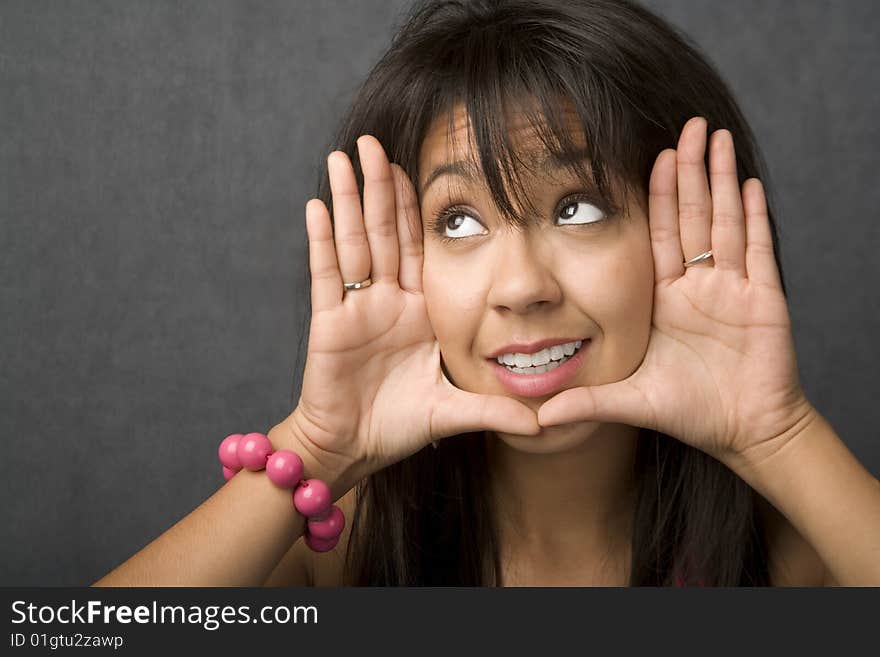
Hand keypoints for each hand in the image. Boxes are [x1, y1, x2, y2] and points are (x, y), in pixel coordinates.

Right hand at [275, 135, 539, 488]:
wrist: (352, 449)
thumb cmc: (398, 427)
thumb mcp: (453, 411)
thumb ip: (494, 410)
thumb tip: (545, 423)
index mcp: (421, 311)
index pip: (422, 247)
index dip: (420, 207)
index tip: (421, 166)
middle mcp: (389, 301)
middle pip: (386, 232)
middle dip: (382, 187)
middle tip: (376, 141)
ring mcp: (357, 308)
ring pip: (354, 241)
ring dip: (349, 199)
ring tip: (343, 157)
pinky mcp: (330, 322)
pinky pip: (325, 274)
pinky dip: (321, 240)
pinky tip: (317, 206)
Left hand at [537, 117, 815, 468]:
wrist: (745, 432)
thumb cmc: (690, 413)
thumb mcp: (629, 401)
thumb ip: (585, 402)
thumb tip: (535, 419)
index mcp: (663, 299)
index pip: (657, 235)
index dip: (656, 196)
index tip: (650, 157)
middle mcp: (696, 286)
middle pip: (691, 216)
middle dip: (689, 171)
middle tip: (687, 126)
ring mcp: (732, 289)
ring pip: (724, 221)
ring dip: (720, 179)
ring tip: (714, 137)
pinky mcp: (763, 299)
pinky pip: (757, 249)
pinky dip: (754, 216)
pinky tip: (749, 183)